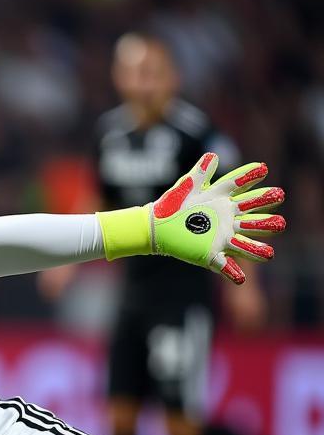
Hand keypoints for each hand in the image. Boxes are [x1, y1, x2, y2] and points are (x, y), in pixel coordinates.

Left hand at [149, 153, 284, 284]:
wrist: (156, 225)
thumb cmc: (172, 204)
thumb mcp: (187, 186)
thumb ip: (201, 172)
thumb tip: (213, 156)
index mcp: (224, 201)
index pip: (243, 189)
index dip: (251, 179)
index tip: (263, 168)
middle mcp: (227, 220)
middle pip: (252, 219)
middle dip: (266, 218)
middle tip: (278, 218)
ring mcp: (220, 238)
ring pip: (244, 243)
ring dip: (257, 249)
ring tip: (269, 254)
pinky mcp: (209, 254)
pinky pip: (224, 265)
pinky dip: (232, 272)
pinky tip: (240, 278)